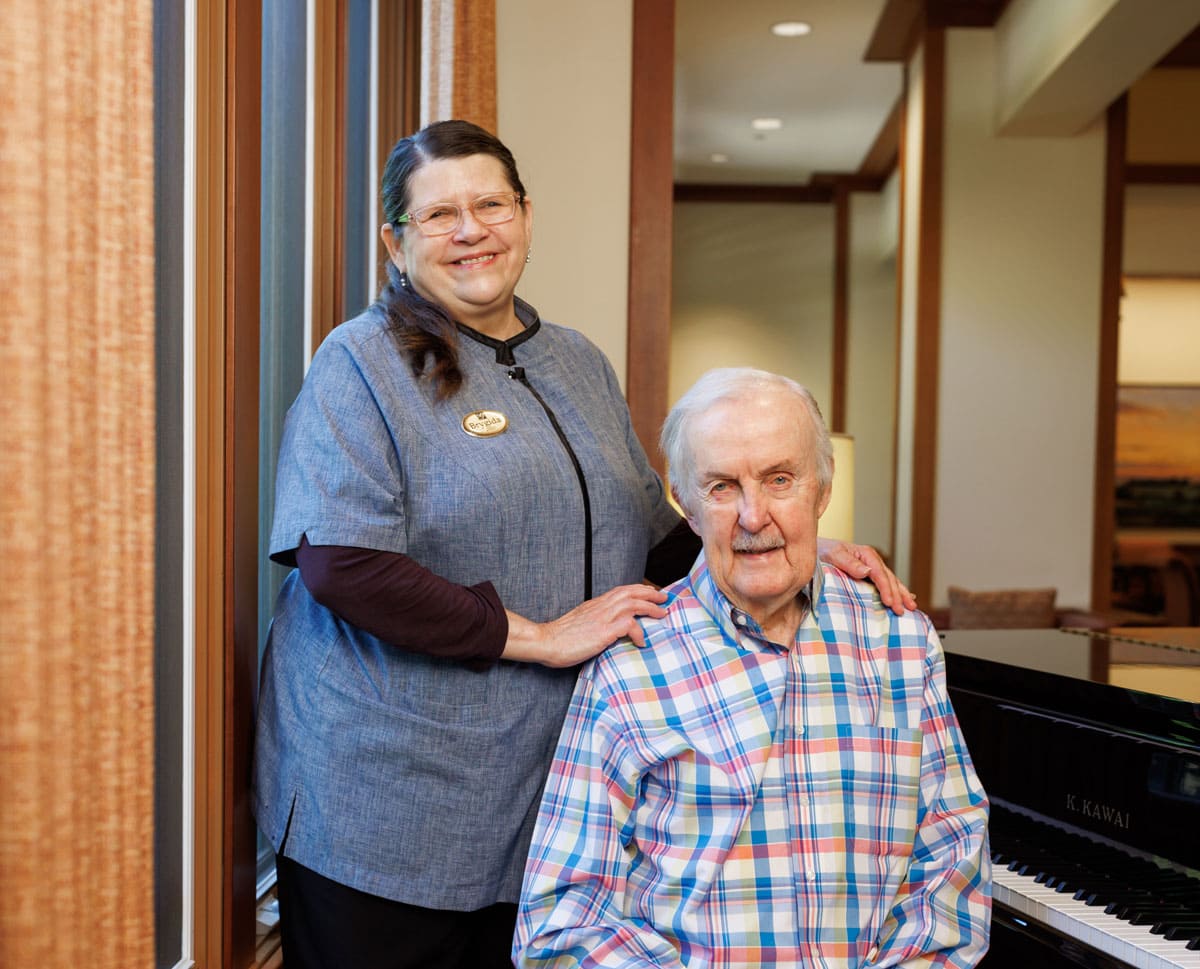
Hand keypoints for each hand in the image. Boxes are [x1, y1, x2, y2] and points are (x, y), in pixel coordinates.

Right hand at [502, 584, 669, 667]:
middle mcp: (600, 607)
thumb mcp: (580, 622)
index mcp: (595, 604)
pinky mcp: (603, 631)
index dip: (637, 589)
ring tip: (662, 614)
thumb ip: (595, 620)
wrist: (546, 641)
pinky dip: (638, 631)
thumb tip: (608, 626)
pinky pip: (628, 625)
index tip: (649, 592)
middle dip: (649, 594)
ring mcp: (602, 618)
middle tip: (663, 598)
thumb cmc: (560, 637)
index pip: (621, 590)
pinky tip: (642, 640)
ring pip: (632, 604)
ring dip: (650, 607)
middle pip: (630, 593)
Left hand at [817, 538, 916, 615]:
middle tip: (902, 611)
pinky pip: (885, 583)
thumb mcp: (833, 554)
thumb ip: (849, 563)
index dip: (887, 589)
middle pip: (889, 579)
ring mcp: (871, 567)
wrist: (815, 549)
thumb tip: (868, 571)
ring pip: (891, 581)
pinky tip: (905, 597)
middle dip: (898, 595)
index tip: (890, 603)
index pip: (880, 574)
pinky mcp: (868, 574)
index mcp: (866, 555)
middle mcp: (872, 561)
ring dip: (902, 594)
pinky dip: (896, 591)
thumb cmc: (822, 551)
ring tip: (912, 606)